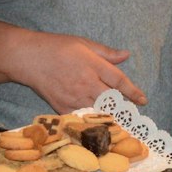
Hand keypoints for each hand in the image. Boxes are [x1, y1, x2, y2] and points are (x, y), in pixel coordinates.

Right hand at [4, 30, 146, 111]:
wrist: (28, 58)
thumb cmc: (56, 47)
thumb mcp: (84, 43)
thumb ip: (106, 52)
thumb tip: (126, 55)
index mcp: (93, 66)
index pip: (119, 81)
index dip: (133, 92)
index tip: (143, 100)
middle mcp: (86, 83)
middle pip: (112, 101)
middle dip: (124, 109)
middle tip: (134, 117)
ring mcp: (74, 97)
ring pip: (98, 112)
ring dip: (110, 118)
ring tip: (122, 125)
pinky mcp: (62, 107)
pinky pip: (80, 118)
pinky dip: (90, 123)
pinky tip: (98, 128)